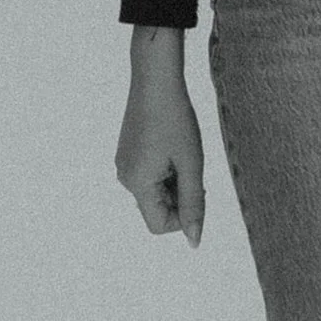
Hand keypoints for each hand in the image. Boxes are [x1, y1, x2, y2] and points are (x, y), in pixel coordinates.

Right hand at [116, 40, 204, 246]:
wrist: (155, 78)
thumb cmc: (176, 119)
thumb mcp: (191, 164)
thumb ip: (193, 205)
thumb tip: (194, 241)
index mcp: (137, 183)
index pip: (159, 225)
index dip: (183, 216)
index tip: (197, 188)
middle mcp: (124, 178)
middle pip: (157, 209)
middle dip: (179, 196)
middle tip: (192, 165)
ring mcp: (124, 164)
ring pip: (155, 192)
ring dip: (174, 181)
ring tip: (182, 152)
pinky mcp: (127, 153)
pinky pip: (148, 176)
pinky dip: (165, 170)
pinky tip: (172, 145)